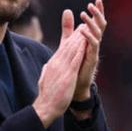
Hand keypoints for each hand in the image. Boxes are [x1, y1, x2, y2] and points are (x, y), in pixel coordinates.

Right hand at [32, 10, 86, 126]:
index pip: (63, 48)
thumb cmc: (47, 96)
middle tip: (84, 23)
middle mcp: (56, 63)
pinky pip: (75, 59)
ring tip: (86, 28)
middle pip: (67, 45)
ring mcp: (62, 68)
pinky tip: (85, 42)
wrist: (45, 107)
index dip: (70, 38)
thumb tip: (47, 67)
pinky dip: (80, 49)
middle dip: (76, 34)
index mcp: (53, 64)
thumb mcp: (45, 80)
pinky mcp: (67, 74)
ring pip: (72, 49)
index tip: (76, 31)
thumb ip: (47, 71)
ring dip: (80, 38)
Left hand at [74, 0, 106, 100]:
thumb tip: (67, 11)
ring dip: (91, 23)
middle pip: (101, 26)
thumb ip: (68, 28)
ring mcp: (94, 51)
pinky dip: (89, 37)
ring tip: (84, 14)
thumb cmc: (74, 63)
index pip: (97, 22)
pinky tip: (83, 30)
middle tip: (91, 4)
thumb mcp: (69, 42)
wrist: (74, 85)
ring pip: (97, 34)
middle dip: (97, 14)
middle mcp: (95, 43)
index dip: (98, 12)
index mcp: (91, 39)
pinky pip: (93, 46)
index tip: (97, 0)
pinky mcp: (92, 59)